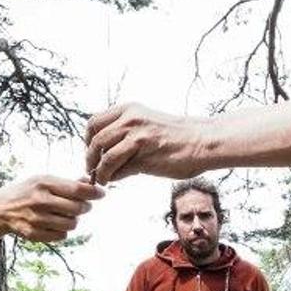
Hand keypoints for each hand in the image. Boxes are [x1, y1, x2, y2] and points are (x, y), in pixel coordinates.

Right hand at [0, 174, 102, 241]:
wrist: (1, 208)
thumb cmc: (27, 191)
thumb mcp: (44, 179)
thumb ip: (67, 182)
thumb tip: (90, 182)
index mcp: (44, 183)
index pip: (77, 190)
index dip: (94, 192)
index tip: (101, 193)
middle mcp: (40, 201)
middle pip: (78, 208)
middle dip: (85, 207)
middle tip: (83, 205)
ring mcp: (36, 219)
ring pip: (72, 224)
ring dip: (74, 220)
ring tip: (66, 214)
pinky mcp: (34, 234)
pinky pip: (61, 236)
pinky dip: (62, 231)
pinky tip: (55, 223)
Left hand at [86, 103, 205, 183]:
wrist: (202, 142)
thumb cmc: (177, 136)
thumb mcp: (146, 124)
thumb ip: (125, 133)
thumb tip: (103, 153)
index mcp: (129, 110)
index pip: (94, 123)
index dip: (88, 140)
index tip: (91, 152)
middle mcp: (130, 120)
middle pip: (95, 140)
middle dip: (90, 158)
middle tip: (92, 169)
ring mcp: (137, 138)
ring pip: (104, 157)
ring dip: (99, 171)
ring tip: (103, 179)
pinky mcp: (144, 157)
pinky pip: (118, 170)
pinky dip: (113, 177)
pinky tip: (115, 181)